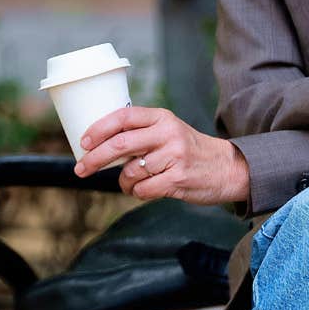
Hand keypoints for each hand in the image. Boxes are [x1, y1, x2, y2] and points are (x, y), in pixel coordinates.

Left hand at [72, 106, 249, 207]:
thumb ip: (142, 132)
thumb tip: (100, 144)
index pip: (123, 116)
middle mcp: (167, 133)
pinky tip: (145, 190)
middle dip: (94, 159)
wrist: (228, 167)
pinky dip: (137, 193)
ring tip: (131, 183)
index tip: (83, 142)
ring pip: (130, 172)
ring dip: (123, 183)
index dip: (98, 129)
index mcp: (162, 117)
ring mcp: (174, 156)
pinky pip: (143, 189)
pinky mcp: (178, 178)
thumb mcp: (169, 131)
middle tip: (81, 169)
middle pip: (119, 144)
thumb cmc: (190, 151)